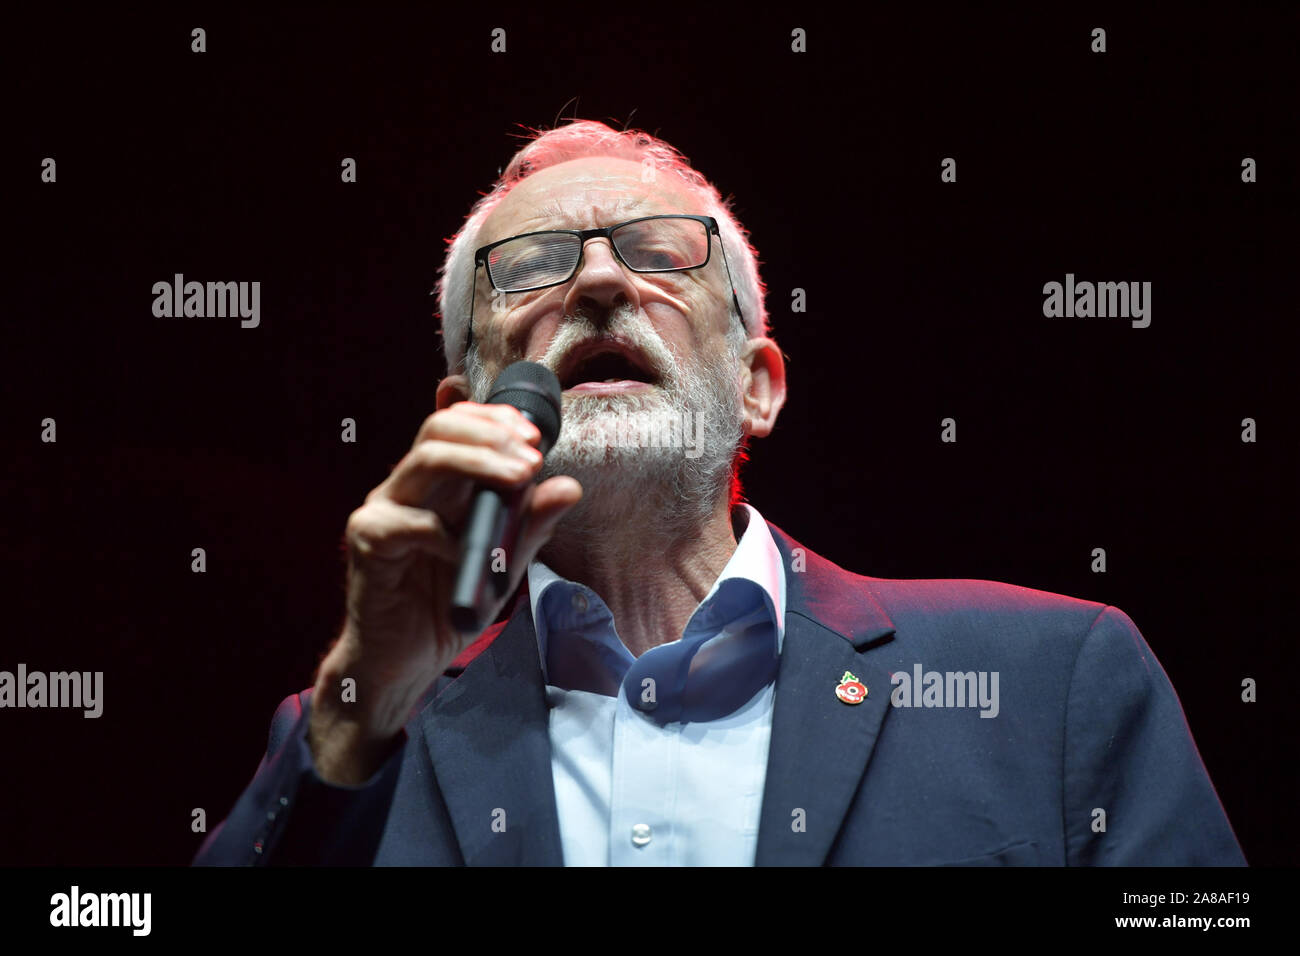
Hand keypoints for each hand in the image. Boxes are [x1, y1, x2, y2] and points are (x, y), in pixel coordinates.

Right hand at [309, 401, 580, 782]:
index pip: (459, 424)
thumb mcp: (504, 562)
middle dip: (492, 434)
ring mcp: (382, 509)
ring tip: (519, 478)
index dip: (496, 419)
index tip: (536, 436)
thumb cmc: (449, 605)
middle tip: (532, 457)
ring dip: (479, 463)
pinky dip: (447, 534)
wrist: (405, 662)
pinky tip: (470, 554)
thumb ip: (531, 524)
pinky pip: (408, 522)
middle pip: (439, 428)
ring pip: (425, 461)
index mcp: (437, 484)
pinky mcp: (367, 541)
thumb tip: (568, 486)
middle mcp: (406, 487)